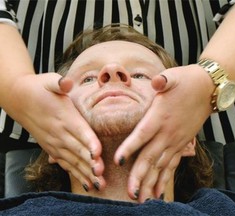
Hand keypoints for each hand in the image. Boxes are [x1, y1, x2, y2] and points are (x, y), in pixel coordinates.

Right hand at [10, 73, 105, 189]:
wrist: (19, 99)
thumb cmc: (39, 89)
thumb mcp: (49, 81)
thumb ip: (59, 83)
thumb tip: (66, 82)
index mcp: (65, 117)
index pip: (80, 131)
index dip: (89, 142)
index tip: (97, 153)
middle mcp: (60, 133)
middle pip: (78, 150)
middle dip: (90, 164)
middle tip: (101, 175)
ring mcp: (55, 142)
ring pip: (72, 161)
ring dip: (85, 173)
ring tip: (98, 184)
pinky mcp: (51, 147)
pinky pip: (65, 163)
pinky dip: (75, 173)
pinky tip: (86, 182)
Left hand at [114, 64, 213, 201]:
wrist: (208, 89)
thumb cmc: (187, 81)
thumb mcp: (173, 77)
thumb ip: (163, 81)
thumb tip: (157, 81)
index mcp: (161, 117)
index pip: (142, 135)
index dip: (130, 147)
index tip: (118, 161)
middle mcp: (168, 133)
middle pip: (151, 157)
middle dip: (139, 177)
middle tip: (130, 194)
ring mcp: (176, 141)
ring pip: (161, 166)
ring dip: (151, 184)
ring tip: (143, 200)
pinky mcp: (182, 144)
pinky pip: (172, 165)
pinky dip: (165, 179)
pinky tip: (159, 193)